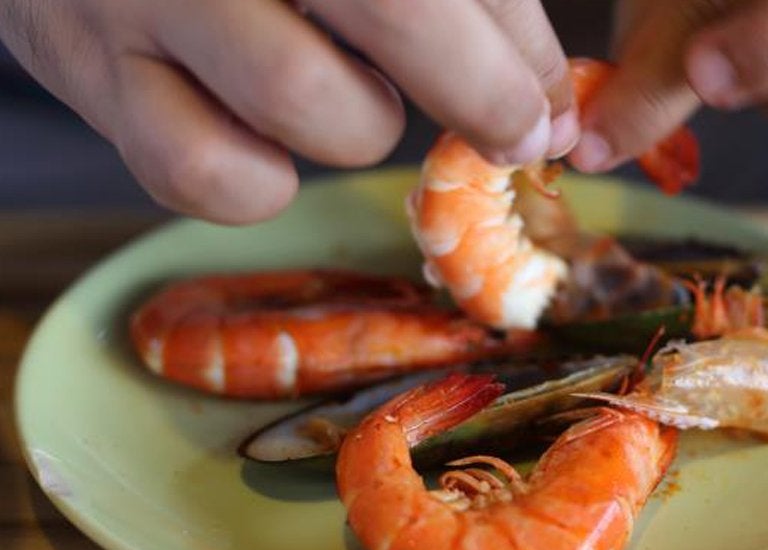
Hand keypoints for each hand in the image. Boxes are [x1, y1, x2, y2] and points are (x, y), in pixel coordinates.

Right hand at [0, 0, 579, 222]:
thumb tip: (547, 102)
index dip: (522, 49)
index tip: (552, 103)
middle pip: (396, 13)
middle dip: (479, 94)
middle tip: (514, 134)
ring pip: (307, 104)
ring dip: (360, 126)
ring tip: (352, 97)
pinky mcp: (82, 66)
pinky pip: (204, 174)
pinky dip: (261, 182)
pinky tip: (268, 141)